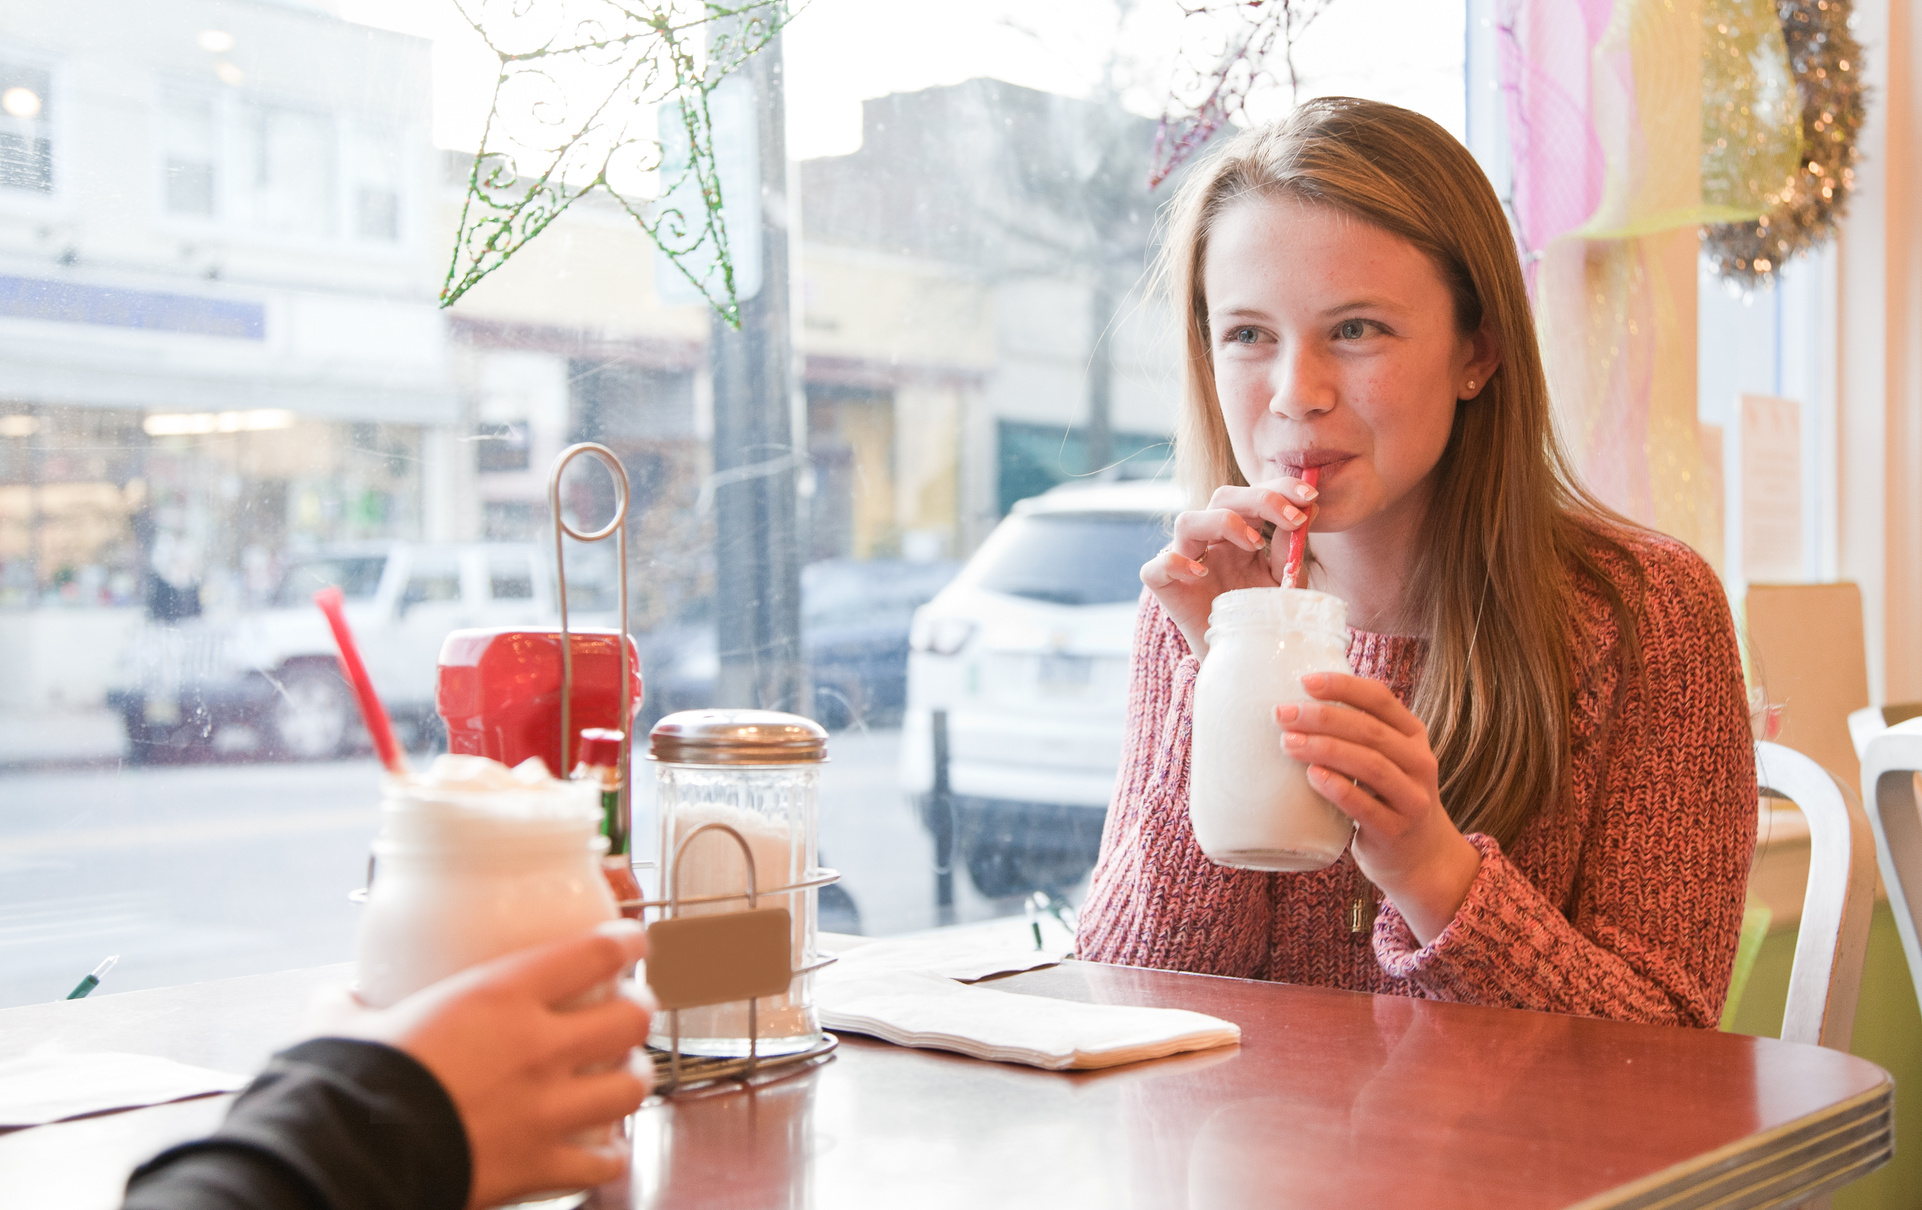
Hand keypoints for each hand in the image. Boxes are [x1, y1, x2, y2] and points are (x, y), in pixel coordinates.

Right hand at [307, 920, 655, 1208]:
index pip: (596, 951)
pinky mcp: (539, 1167)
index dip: (628, 941)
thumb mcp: (344, 1024)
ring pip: (633, 1087)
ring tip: (622, 1076)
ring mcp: (546, 1111)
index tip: (632, 941)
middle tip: (626, 1010)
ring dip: (633, 1079)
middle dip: (638, 1011)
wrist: (350, 1158)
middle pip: (633, 1017)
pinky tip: (600, 1149)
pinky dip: (607, 1156)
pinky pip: (602, 1163)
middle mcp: (538, 1048)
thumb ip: (351, 1005)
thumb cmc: (347, 1084)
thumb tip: (334, 999)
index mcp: (500, 996)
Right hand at [1139, 478, 1319, 657]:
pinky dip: (1175, 563)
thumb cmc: (1263, 617)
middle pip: (1221, 498)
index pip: (1252, 495)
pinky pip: (1156, 566)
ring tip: (1254, 544)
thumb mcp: (1284, 579)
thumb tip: (1312, 507)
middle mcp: (1211, 542)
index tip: (1310, 497)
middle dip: (1260, 499)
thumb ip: (1291, 547)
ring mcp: (1185, 561)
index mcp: (1239, 534)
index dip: (1279, 488)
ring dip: (1223, 523)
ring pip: (1186, 521)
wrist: (1245, 660)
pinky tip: (1202, 575)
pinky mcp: (1166, 587)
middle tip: (1292, 519)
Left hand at [1275, 672, 1481, 944]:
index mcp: (1412, 735)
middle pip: (1370, 731)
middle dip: (1323, 718)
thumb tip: (1297, 703)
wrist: (1419, 857)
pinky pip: (1365, 806)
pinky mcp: (1396, 830)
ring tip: (1289, 743)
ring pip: (1369, 765)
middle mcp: (1418, 762)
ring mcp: (1411, 798)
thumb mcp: (1386, 759)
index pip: (1380, 699)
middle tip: (1283, 714)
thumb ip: (1358, 734)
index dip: (1343, 687)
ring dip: (1325, 749)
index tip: (1305, 681)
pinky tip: (1313, 777)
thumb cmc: (1387, 797)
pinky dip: (1337, 789)